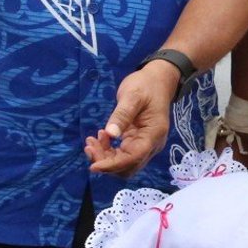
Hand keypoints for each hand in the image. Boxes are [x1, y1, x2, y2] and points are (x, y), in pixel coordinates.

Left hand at [84, 61, 179, 176]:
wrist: (158, 80)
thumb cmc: (146, 85)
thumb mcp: (132, 95)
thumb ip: (122, 115)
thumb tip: (110, 134)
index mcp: (153, 134)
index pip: (133, 158)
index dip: (113, 165)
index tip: (93, 166)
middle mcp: (152, 144)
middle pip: (128, 167)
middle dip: (107, 162)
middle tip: (89, 146)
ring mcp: (145, 144)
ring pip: (124, 164)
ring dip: (105, 158)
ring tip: (91, 140)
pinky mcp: (138, 142)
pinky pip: (123, 155)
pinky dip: (109, 151)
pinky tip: (101, 137)